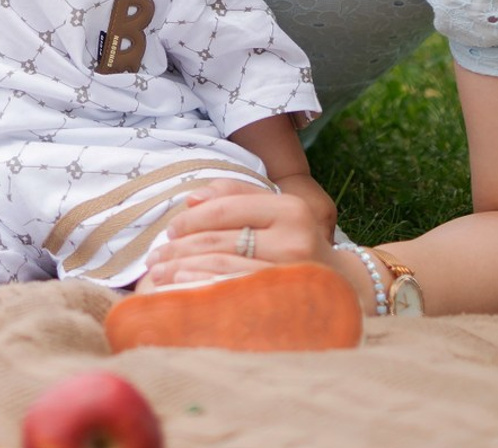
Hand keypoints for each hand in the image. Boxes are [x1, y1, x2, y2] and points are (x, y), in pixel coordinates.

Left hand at [140, 181, 347, 294]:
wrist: (342, 288)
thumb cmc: (296, 241)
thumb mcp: (274, 208)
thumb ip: (232, 193)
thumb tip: (190, 197)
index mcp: (290, 209)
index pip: (226, 208)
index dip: (191, 219)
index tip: (169, 229)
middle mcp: (295, 239)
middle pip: (221, 240)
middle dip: (179, 248)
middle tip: (154, 257)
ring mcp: (291, 275)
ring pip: (223, 268)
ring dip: (183, 271)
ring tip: (160, 275)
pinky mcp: (286, 304)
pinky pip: (234, 294)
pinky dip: (203, 290)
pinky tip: (183, 291)